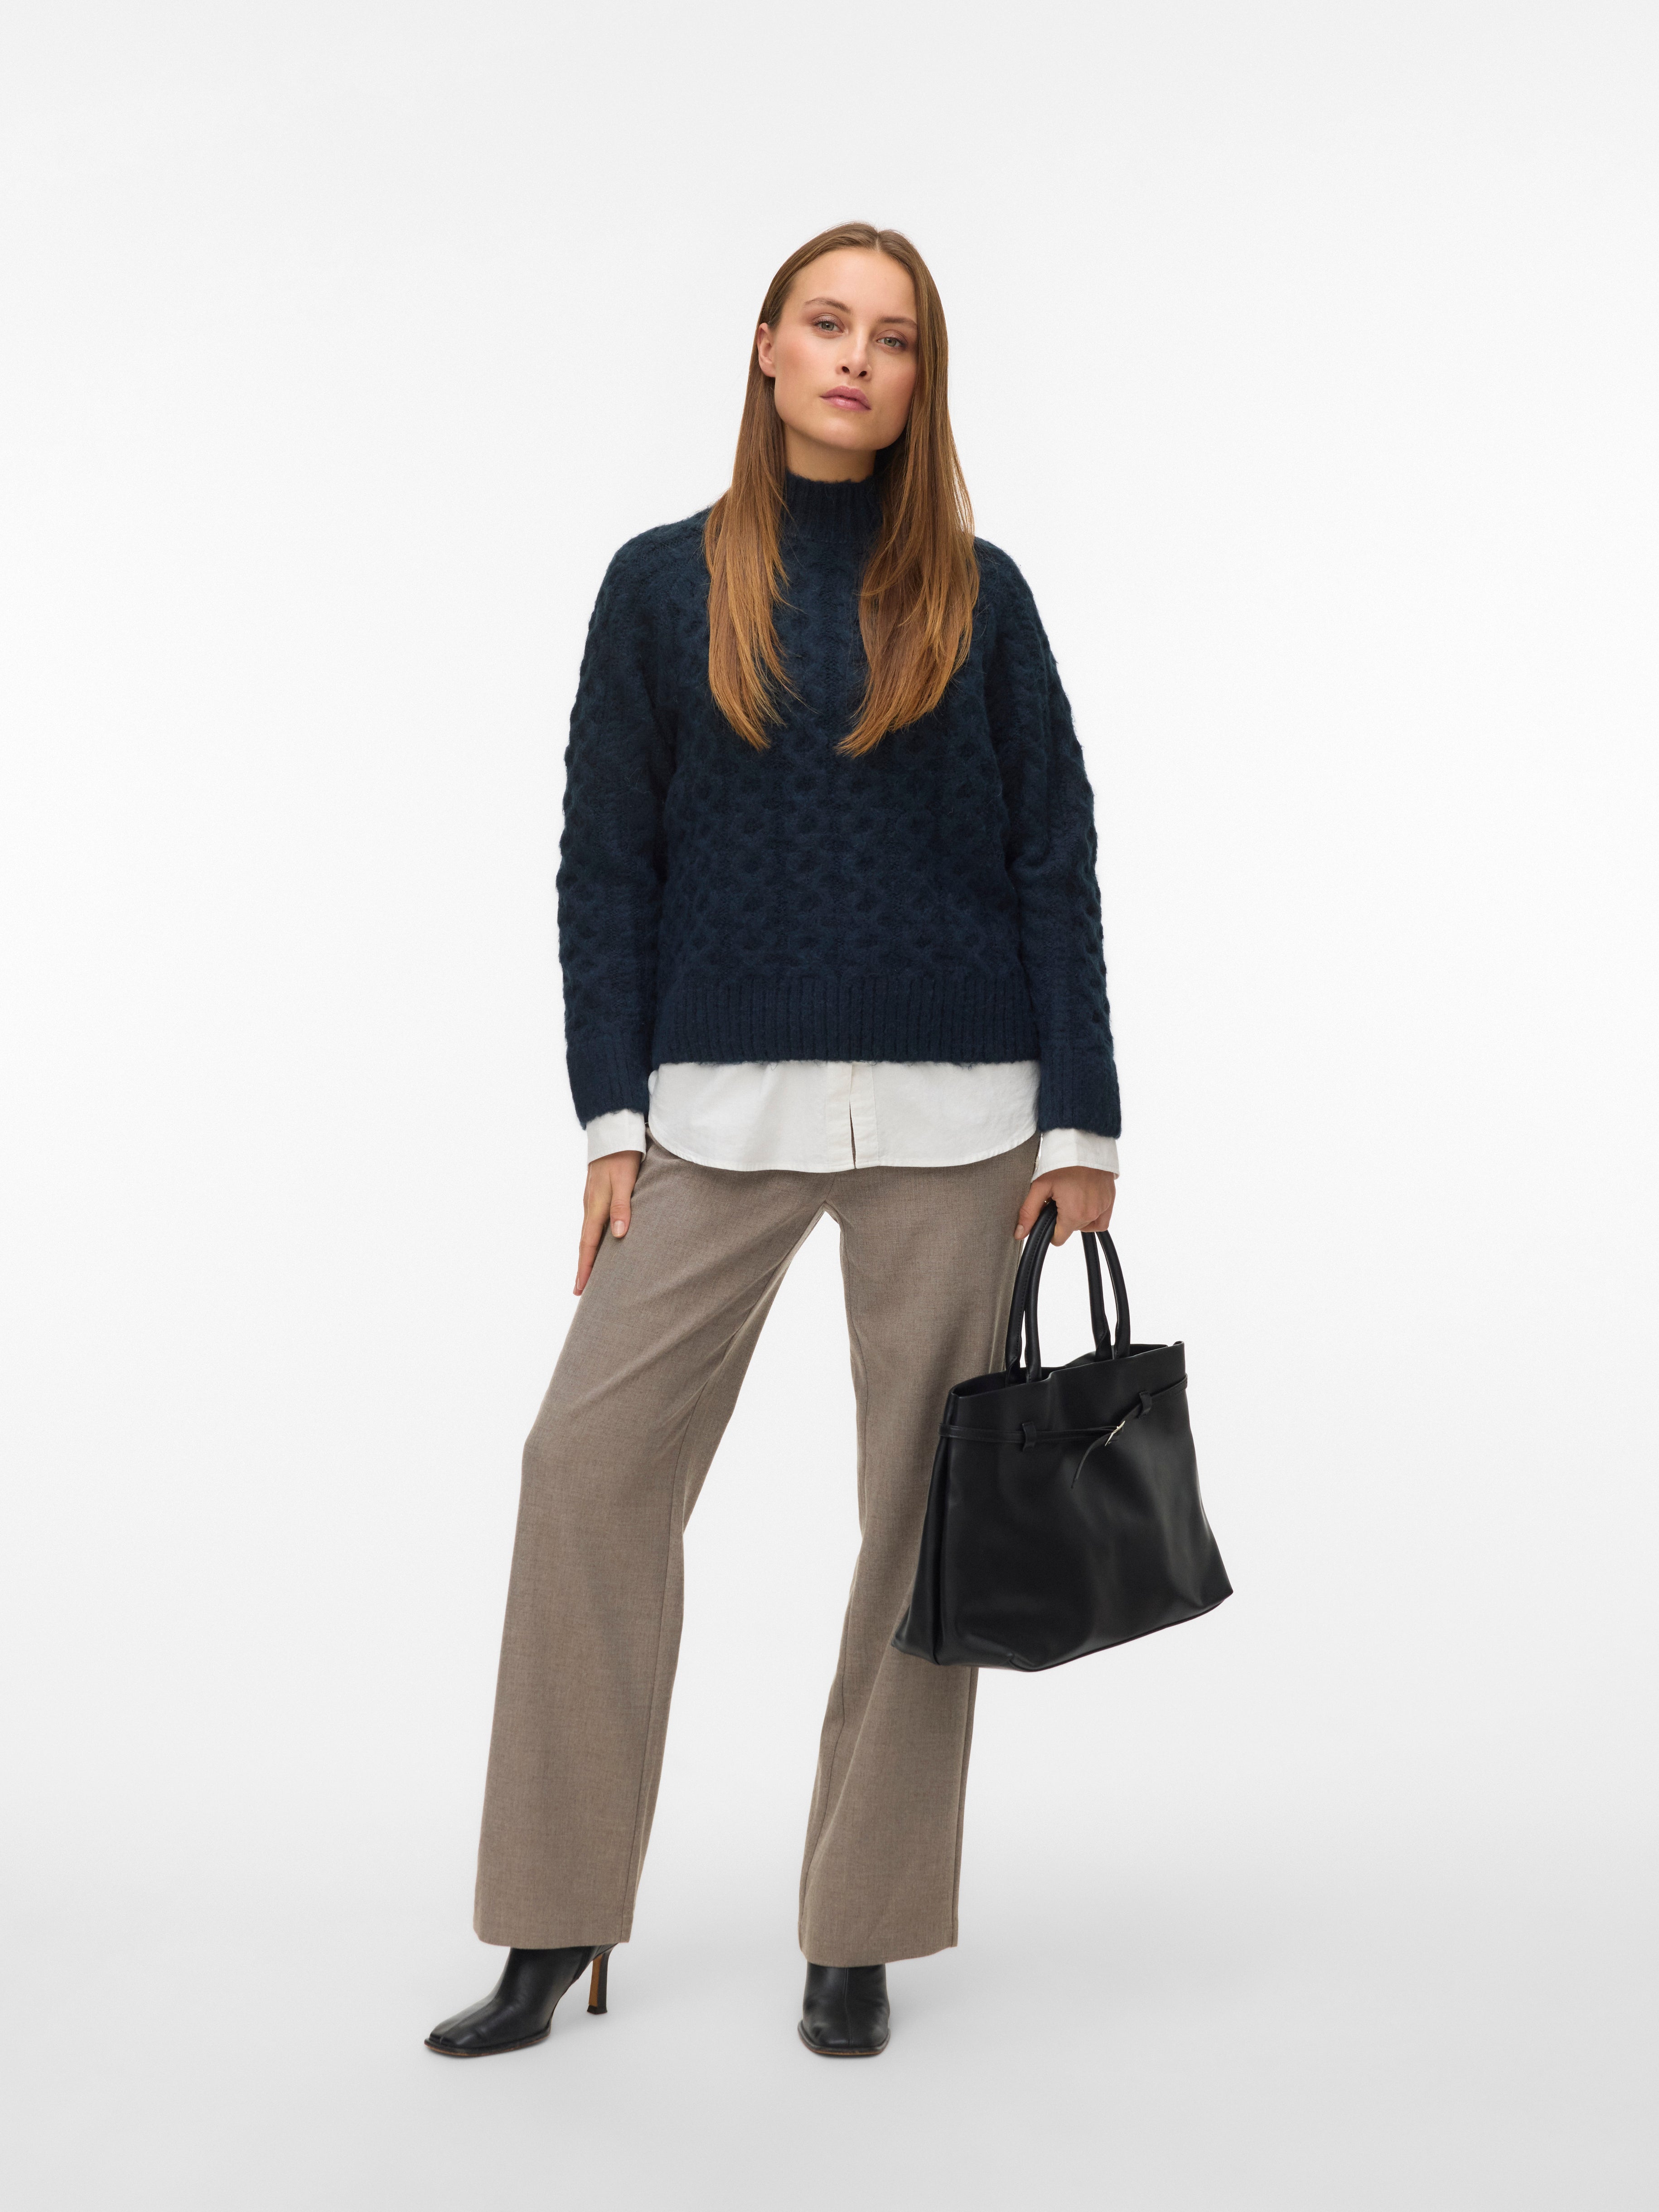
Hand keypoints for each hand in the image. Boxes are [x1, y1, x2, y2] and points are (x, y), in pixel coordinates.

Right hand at [576, 1150, 641, 1293]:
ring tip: (592, 1273)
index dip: (586, 1268)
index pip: (589, 1245)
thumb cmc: (623, 1156)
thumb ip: (623, 1206)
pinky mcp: (598, 1195)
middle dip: (584, 1267)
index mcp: (596, 1207)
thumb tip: (618, 1234)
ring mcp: (593, 1201)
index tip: (581, 1289)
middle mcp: (591, 1206)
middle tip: (582, 1290)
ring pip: (590, 1234)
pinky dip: (595, 1239)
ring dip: (589, 1255)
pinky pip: (595, 1223)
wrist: (614, 1132)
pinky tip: (602, 1243)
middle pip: (586, 1244)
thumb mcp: (625, 1181)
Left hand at [1015, 1165, 1115, 1245]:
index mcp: (1073, 1214)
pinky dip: (1093, 1219)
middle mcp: (1090, 1215)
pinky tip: (1084, 1206)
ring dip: (1077, 1217)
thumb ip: (1029, 1212)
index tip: (1048, 1215)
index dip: (1049, 1230)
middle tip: (1058, 1199)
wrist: (1084, 1146)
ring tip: (1071, 1198)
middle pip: (1071, 1229)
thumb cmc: (1063, 1164)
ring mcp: (1102, 1209)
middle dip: (1062, 1218)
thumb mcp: (1040, 1186)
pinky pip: (1102, 1222)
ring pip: (1085, 1225)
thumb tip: (1020, 1234)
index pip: (1058, 1239)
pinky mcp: (1110, 1202)